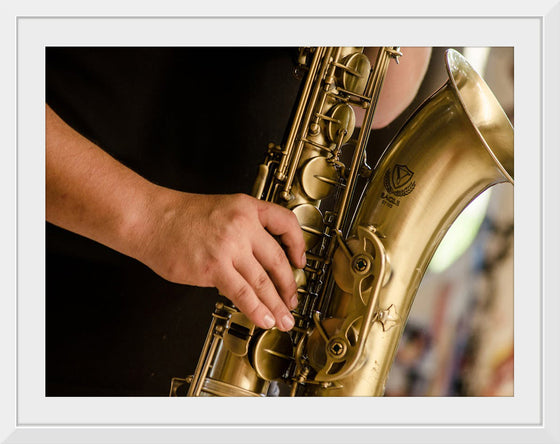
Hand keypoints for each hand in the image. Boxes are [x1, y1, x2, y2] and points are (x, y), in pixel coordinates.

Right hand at [135, 190, 306, 330]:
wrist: (149, 218)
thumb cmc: (177, 216)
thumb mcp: (220, 210)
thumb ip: (242, 232)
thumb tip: (255, 263)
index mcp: (246, 207)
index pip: (285, 222)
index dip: (298, 244)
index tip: (300, 261)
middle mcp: (242, 226)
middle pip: (277, 259)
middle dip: (289, 285)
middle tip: (292, 301)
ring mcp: (229, 247)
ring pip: (263, 281)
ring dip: (276, 304)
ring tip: (283, 319)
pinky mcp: (214, 267)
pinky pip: (242, 292)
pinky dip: (256, 309)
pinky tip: (263, 319)